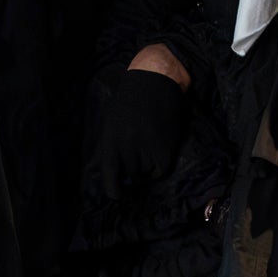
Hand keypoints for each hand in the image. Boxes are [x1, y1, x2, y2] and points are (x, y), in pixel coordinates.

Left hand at [92, 60, 190, 196]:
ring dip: (147, 167)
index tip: (119, 195)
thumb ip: (112, 148)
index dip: (115, 190)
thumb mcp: (112, 123)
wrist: (156, 81)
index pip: (110, 176)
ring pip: (146, 173)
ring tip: (149, 148)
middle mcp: (128, 147)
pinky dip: (159, 167)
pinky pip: (161, 170)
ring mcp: (148, 147)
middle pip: (131, 175)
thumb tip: (112, 173)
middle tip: (138, 161)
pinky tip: (159, 153)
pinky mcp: (166, 148)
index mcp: (111, 140)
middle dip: (134, 172)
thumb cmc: (130, 101)